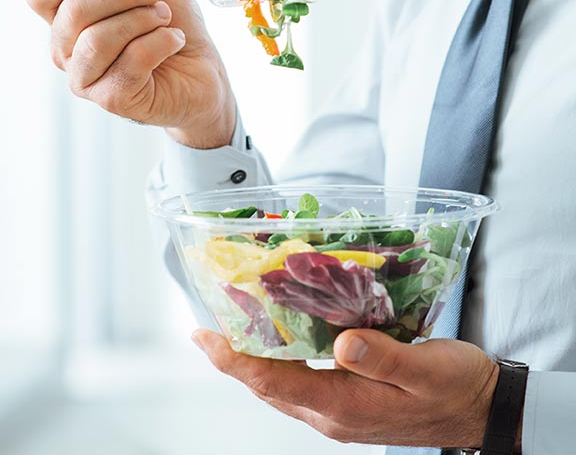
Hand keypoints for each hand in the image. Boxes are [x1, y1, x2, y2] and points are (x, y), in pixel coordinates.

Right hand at [25, 0, 235, 148]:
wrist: (204, 70)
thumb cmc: (172, 24)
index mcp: (66, 20)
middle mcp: (67, 52)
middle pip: (74, 12)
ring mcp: (87, 79)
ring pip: (98, 40)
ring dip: (141, 20)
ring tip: (165, 18)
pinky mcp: (113, 99)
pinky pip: (131, 62)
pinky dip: (160, 42)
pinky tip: (175, 40)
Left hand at [192, 328, 498, 448]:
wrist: (479, 408)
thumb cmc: (455, 386)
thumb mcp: (426, 369)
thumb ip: (383, 358)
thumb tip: (341, 344)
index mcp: (345, 405)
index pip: (275, 383)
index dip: (236, 360)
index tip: (205, 337)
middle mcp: (332, 412)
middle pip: (268, 386)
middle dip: (233, 358)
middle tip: (207, 327)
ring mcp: (339, 409)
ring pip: (281, 385)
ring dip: (252, 359)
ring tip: (232, 328)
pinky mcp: (348, 399)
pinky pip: (300, 381)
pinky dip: (280, 359)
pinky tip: (277, 339)